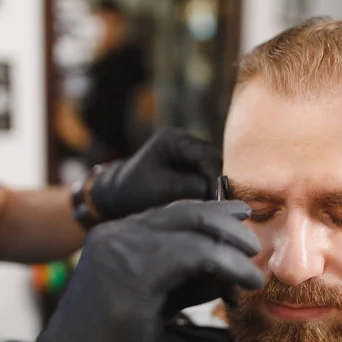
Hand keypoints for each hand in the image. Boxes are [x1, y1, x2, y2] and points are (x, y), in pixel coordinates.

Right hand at [32, 201, 262, 341]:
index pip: (173, 214)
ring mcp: (123, 247)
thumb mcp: (156, 300)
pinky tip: (246, 281)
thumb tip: (227, 270)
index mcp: (117, 237)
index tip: (240, 220)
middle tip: (253, 239)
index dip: (211, 213)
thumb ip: (187, 280)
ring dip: (233, 245)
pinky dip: (228, 264)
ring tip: (255, 266)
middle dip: (227, 221)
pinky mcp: (134, 270)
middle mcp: (117, 233)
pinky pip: (196, 254)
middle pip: (186, 211)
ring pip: (195, 228)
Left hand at [90, 128, 221, 219]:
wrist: (117, 195)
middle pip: (212, 158)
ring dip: (215, 183)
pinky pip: (206, 174)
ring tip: (219, 202)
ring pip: (212, 167)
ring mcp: (187, 152)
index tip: (222, 196)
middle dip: (218, 179)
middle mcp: (184, 141)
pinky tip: (213, 200)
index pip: (204, 153)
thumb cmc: (134, 190)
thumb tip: (220, 192)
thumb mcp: (162, 189)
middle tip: (224, 201)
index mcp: (173, 139)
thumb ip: (192, 186)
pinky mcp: (189, 166)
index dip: (215, 174)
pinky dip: (210, 186)